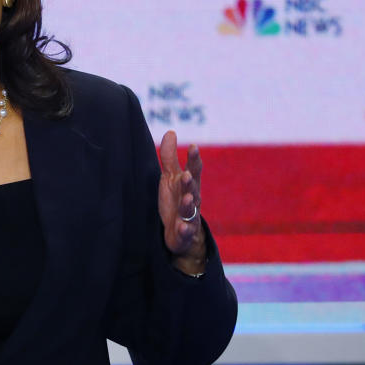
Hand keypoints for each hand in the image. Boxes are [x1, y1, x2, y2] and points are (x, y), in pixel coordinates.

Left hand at [158, 130, 204, 272]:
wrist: (181, 233)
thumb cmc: (176, 200)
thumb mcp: (170, 178)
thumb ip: (170, 157)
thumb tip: (171, 131)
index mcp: (189, 185)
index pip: (194, 170)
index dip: (194, 159)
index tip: (193, 146)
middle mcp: (192, 199)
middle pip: (193, 189)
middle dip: (190, 182)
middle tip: (186, 175)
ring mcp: (189, 216)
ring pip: (190, 210)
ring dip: (189, 204)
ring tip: (187, 199)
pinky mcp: (184, 232)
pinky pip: (185, 231)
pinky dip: (184, 230)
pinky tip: (181, 227)